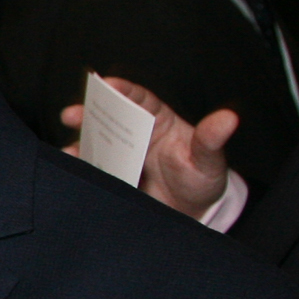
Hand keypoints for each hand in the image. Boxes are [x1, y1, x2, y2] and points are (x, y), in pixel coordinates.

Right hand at [59, 81, 234, 216]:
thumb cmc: (202, 179)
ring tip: (70, 149)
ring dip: (80, 141)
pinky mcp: (112, 175)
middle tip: (72, 115)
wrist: (191, 214)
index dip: (123, 89)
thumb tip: (228, 118)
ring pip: (97, 141)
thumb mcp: (209, 160)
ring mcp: (122, 155)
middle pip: (109, 117)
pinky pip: (93, 167)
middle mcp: (136, 134)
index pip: (140, 99)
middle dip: (88, 112)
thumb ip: (212, 140)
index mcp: (160, 121)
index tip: (107, 83)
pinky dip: (81, 166)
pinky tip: (75, 167)